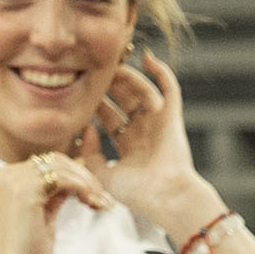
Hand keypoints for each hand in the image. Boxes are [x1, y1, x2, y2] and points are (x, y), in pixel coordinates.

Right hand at [0, 143, 109, 253]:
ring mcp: (15, 181)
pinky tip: (90, 202)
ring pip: (62, 167)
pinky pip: (63, 178)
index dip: (75, 173)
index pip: (49, 162)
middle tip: (101, 196)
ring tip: (98, 201)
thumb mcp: (45, 211)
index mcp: (10, 176)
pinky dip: (82, 188)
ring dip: (86, 182)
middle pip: (57, 161)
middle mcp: (9, 174)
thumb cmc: (31, 246)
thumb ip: (54, 192)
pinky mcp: (25, 192)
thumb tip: (74, 180)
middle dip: (84, 176)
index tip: (94, 193)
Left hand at [88, 50, 210, 234]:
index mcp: (129, 147)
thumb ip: (90, 153)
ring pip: (143, 92)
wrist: (166, 195)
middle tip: (94, 72)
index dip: (96, 104)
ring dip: (129, 78)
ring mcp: (159, 123)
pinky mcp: (173, 116)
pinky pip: (169, 88)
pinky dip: (161, 72)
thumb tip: (88, 127)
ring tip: (114, 66)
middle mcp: (144, 132)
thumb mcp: (102, 176)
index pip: (110, 118)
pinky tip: (147, 58)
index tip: (81, 92)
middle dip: (110, 87)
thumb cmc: (137, 193)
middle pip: (125, 102)